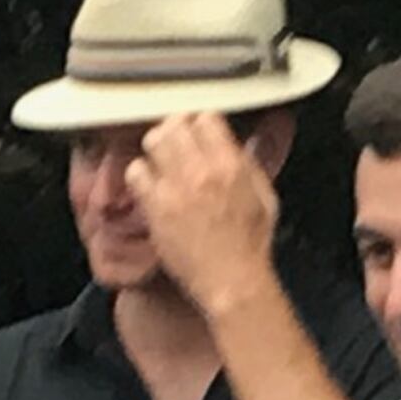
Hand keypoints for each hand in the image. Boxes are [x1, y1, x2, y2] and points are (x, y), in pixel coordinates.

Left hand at [126, 112, 282, 316]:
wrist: (231, 281)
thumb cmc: (249, 246)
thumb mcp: (264, 197)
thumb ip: (251, 164)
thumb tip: (242, 142)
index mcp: (232, 165)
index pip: (207, 118)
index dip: (202, 121)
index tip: (200, 129)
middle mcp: (201, 171)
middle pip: (176, 124)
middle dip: (176, 127)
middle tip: (178, 139)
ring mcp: (175, 188)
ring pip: (153, 141)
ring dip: (157, 146)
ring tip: (163, 158)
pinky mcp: (156, 207)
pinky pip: (136, 172)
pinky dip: (140, 172)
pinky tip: (150, 182)